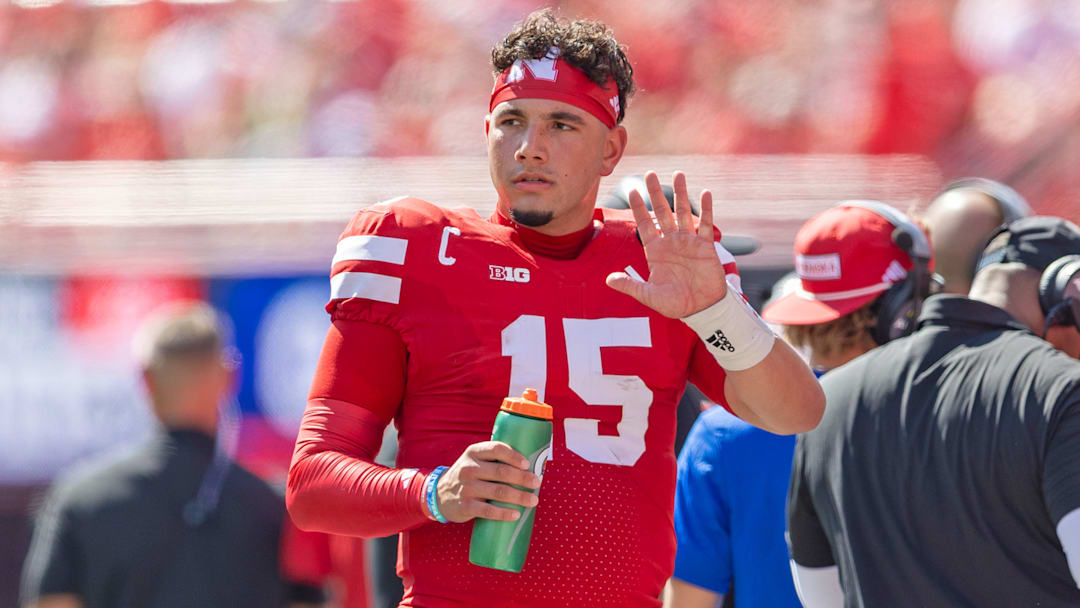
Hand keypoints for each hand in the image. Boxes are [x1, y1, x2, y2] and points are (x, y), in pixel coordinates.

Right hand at [435, 441, 540, 522]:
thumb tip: (529, 466)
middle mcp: (469, 468)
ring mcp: (467, 488)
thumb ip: (494, 460)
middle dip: (522, 478)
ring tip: (533, 500)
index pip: (496, 449)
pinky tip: (516, 514)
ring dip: (519, 496)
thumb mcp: (475, 461)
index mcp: (474, 453)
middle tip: (537, 483)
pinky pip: (488, 511)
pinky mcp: (466, 506)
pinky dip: (504, 513)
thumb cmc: (468, 476)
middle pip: (501, 472)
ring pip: (498, 492)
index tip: (527, 464)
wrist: (440, 494)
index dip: (514, 456)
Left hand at [605, 171, 727, 317]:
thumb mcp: (649, 295)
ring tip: (679, 174)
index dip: (638, 208)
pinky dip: (706, 209)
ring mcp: (688, 242)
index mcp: (655, 251)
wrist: (701, 310)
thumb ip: (630, 285)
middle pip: (662, 211)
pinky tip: (705, 193)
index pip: (644, 224)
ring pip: (682, 212)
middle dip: (656, 193)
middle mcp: (670, 242)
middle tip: (650, 174)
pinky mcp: (705, 246)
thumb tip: (608, 280)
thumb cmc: (674, 304)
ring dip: (680, 193)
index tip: (632, 190)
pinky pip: (705, 224)